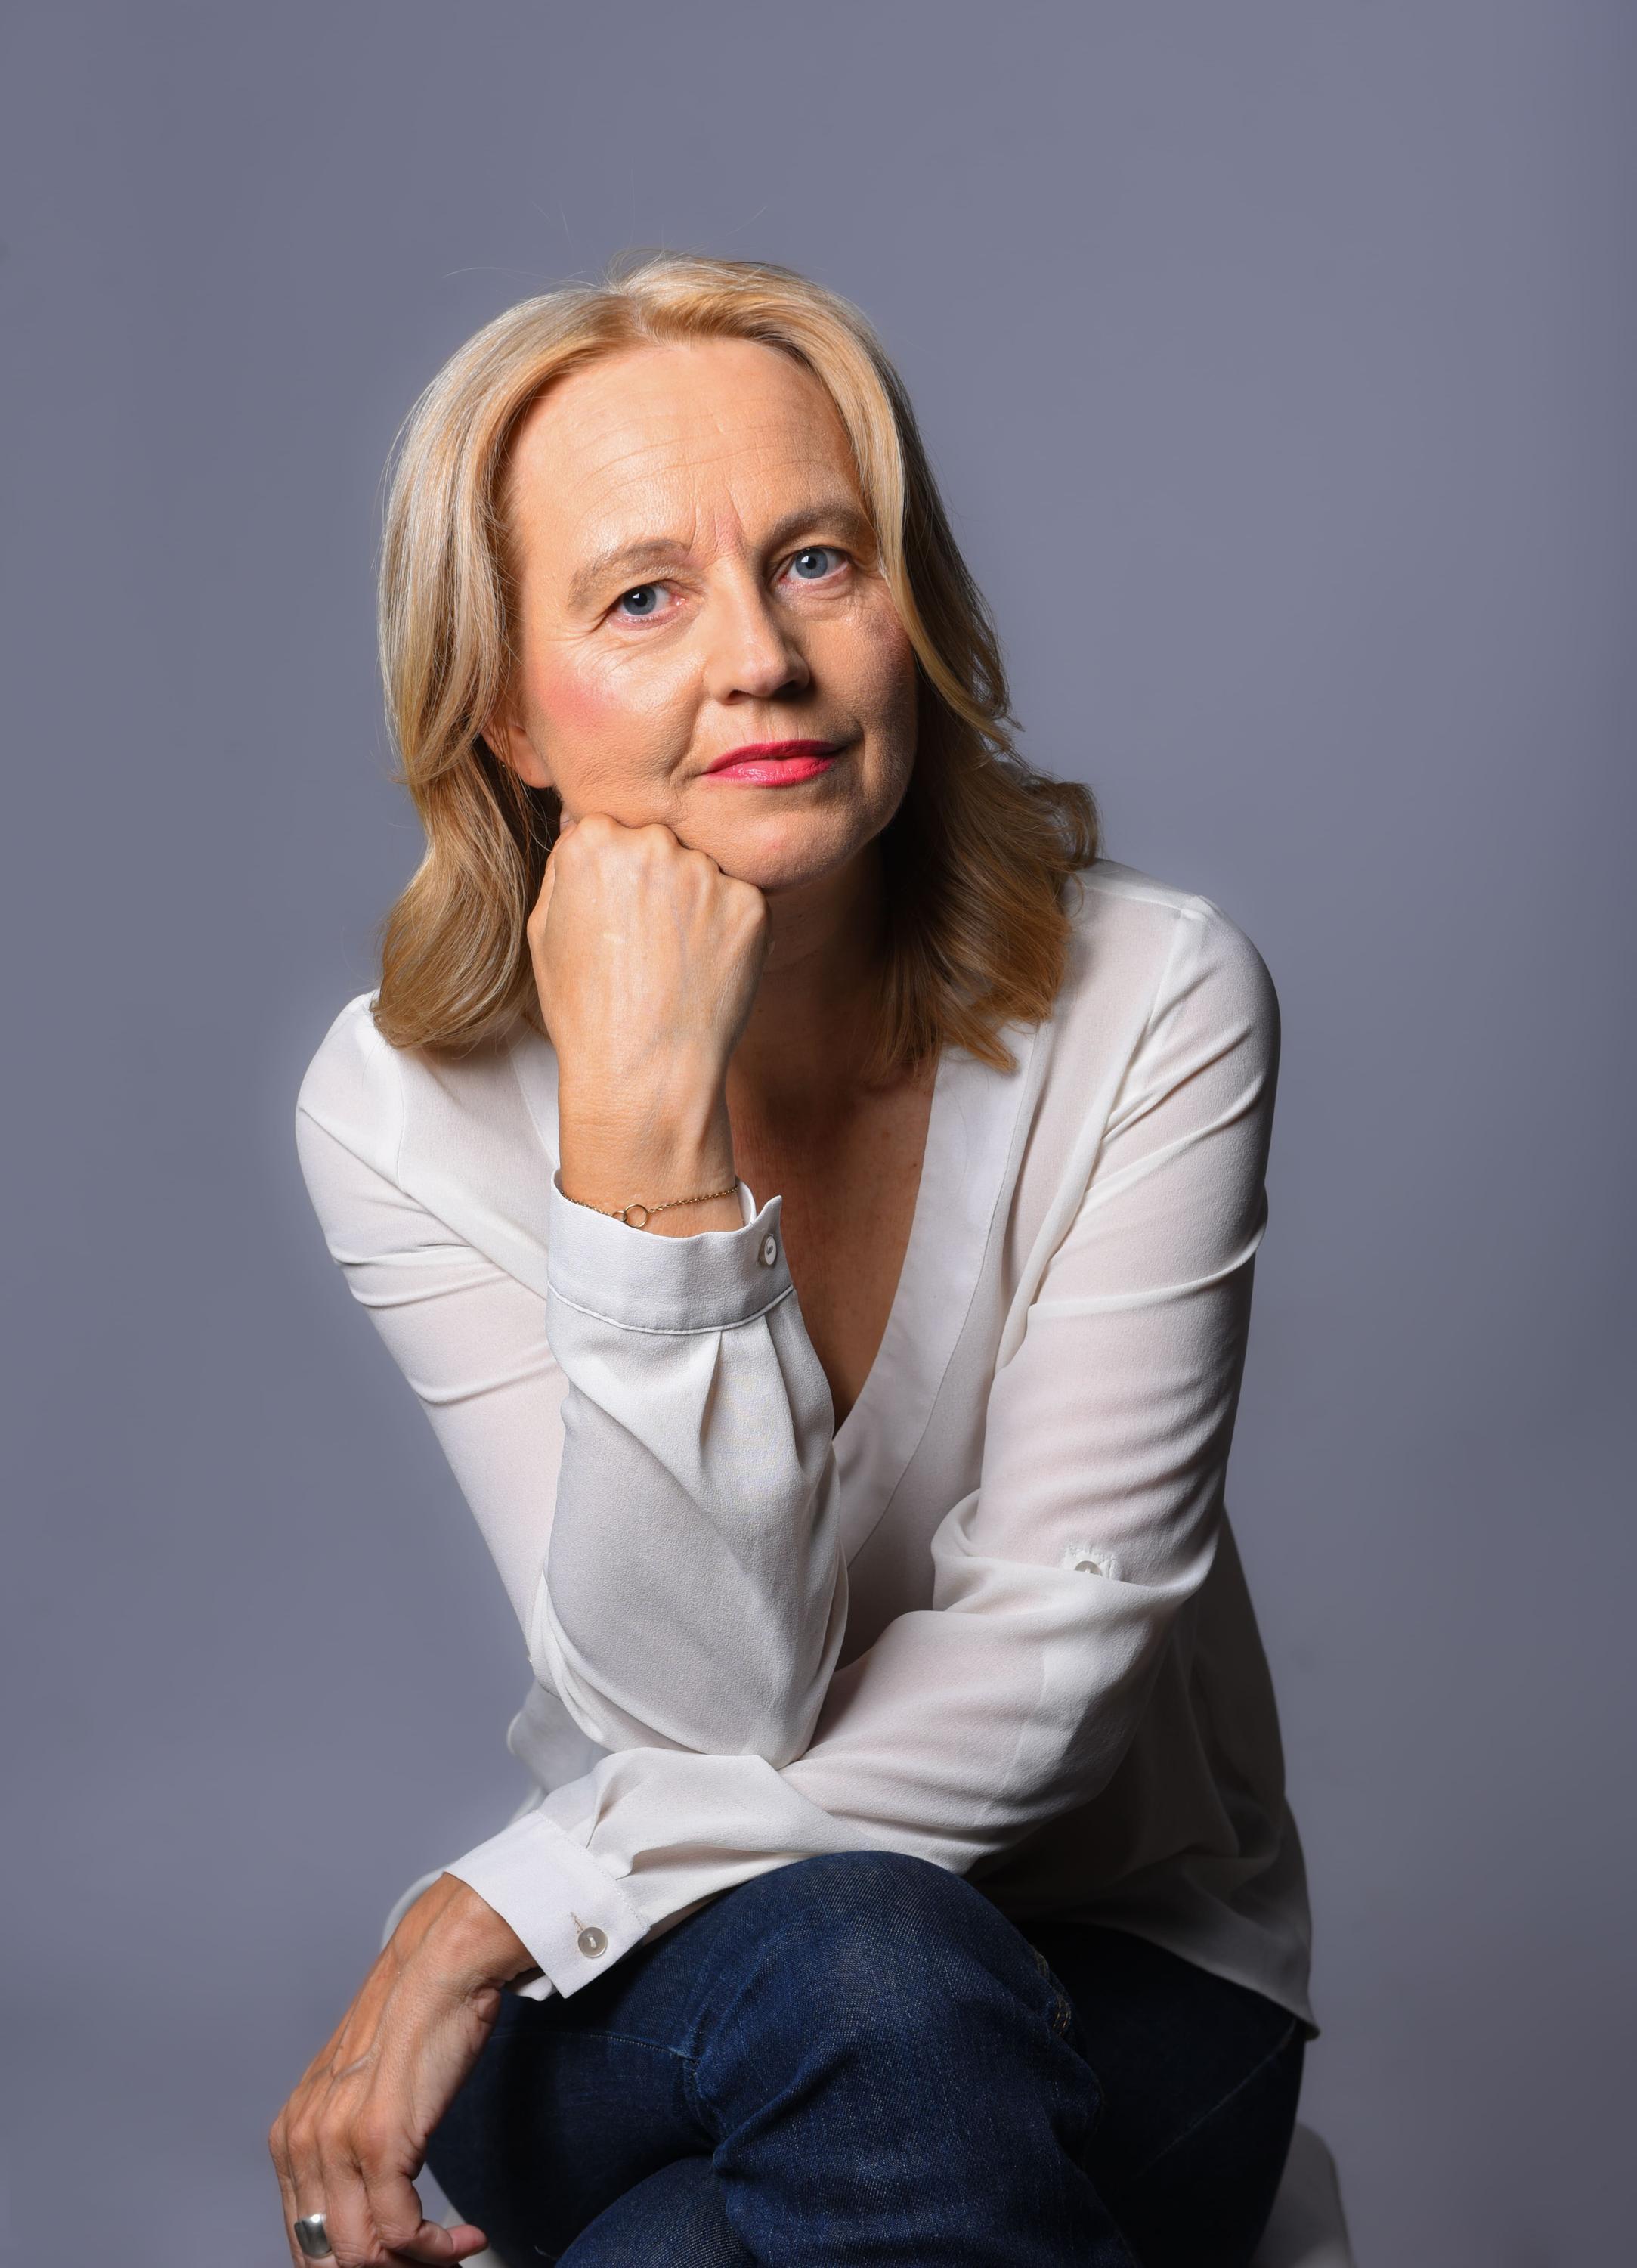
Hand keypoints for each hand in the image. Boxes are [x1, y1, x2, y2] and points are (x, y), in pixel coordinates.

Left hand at [268, 1874, 532, 2266]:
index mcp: (291, 2135)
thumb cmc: (414, 2024)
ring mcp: (336, 2144)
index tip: (395, 2266)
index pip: (304, 2240)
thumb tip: (368, 2213)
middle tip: (426, 2262)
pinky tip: (464, 2237)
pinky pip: (401, 2234)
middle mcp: (302, 2142)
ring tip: (450, 2253)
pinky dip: (437, 2249)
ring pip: (361, 2257)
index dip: (349, 2265)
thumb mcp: (362, 2094)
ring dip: (415, 2265)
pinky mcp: (379, 2142)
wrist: (439, 1969)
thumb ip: (347, 2149)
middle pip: (326, 2257)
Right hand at [528, 814, 768, 1227]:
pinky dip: (728, 931)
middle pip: (660, 844)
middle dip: (657, 883)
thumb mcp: (545, 931)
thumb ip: (567, 867)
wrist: (644, 1072)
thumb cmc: (587, 1012)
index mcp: (592, 840)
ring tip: (675, 965)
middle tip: (648, 945)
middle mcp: (651, 844)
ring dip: (695, 905)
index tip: (616, 917)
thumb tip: (585, 826)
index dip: (614, 877)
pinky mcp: (751, 903)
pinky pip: (740, 902)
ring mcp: (706, 872)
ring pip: (703, 872)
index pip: (611, 829)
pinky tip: (704, 971)